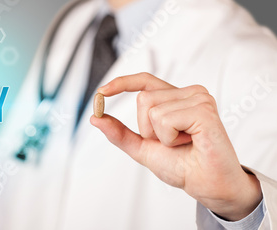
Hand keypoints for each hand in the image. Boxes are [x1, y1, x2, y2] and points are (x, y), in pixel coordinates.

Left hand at [90, 72, 261, 220]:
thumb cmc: (182, 166)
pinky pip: (165, 119)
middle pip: (143, 98)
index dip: (122, 83)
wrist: (206, 185)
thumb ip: (120, 133)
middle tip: (172, 142)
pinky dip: (170, 138)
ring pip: (152, 109)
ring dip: (160, 136)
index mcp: (175, 98)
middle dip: (147, 128)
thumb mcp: (143, 148)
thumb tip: (95, 118)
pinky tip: (191, 142)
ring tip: (183, 143)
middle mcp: (188, 93)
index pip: (145, 81)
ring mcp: (199, 98)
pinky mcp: (204, 109)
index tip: (101, 92)